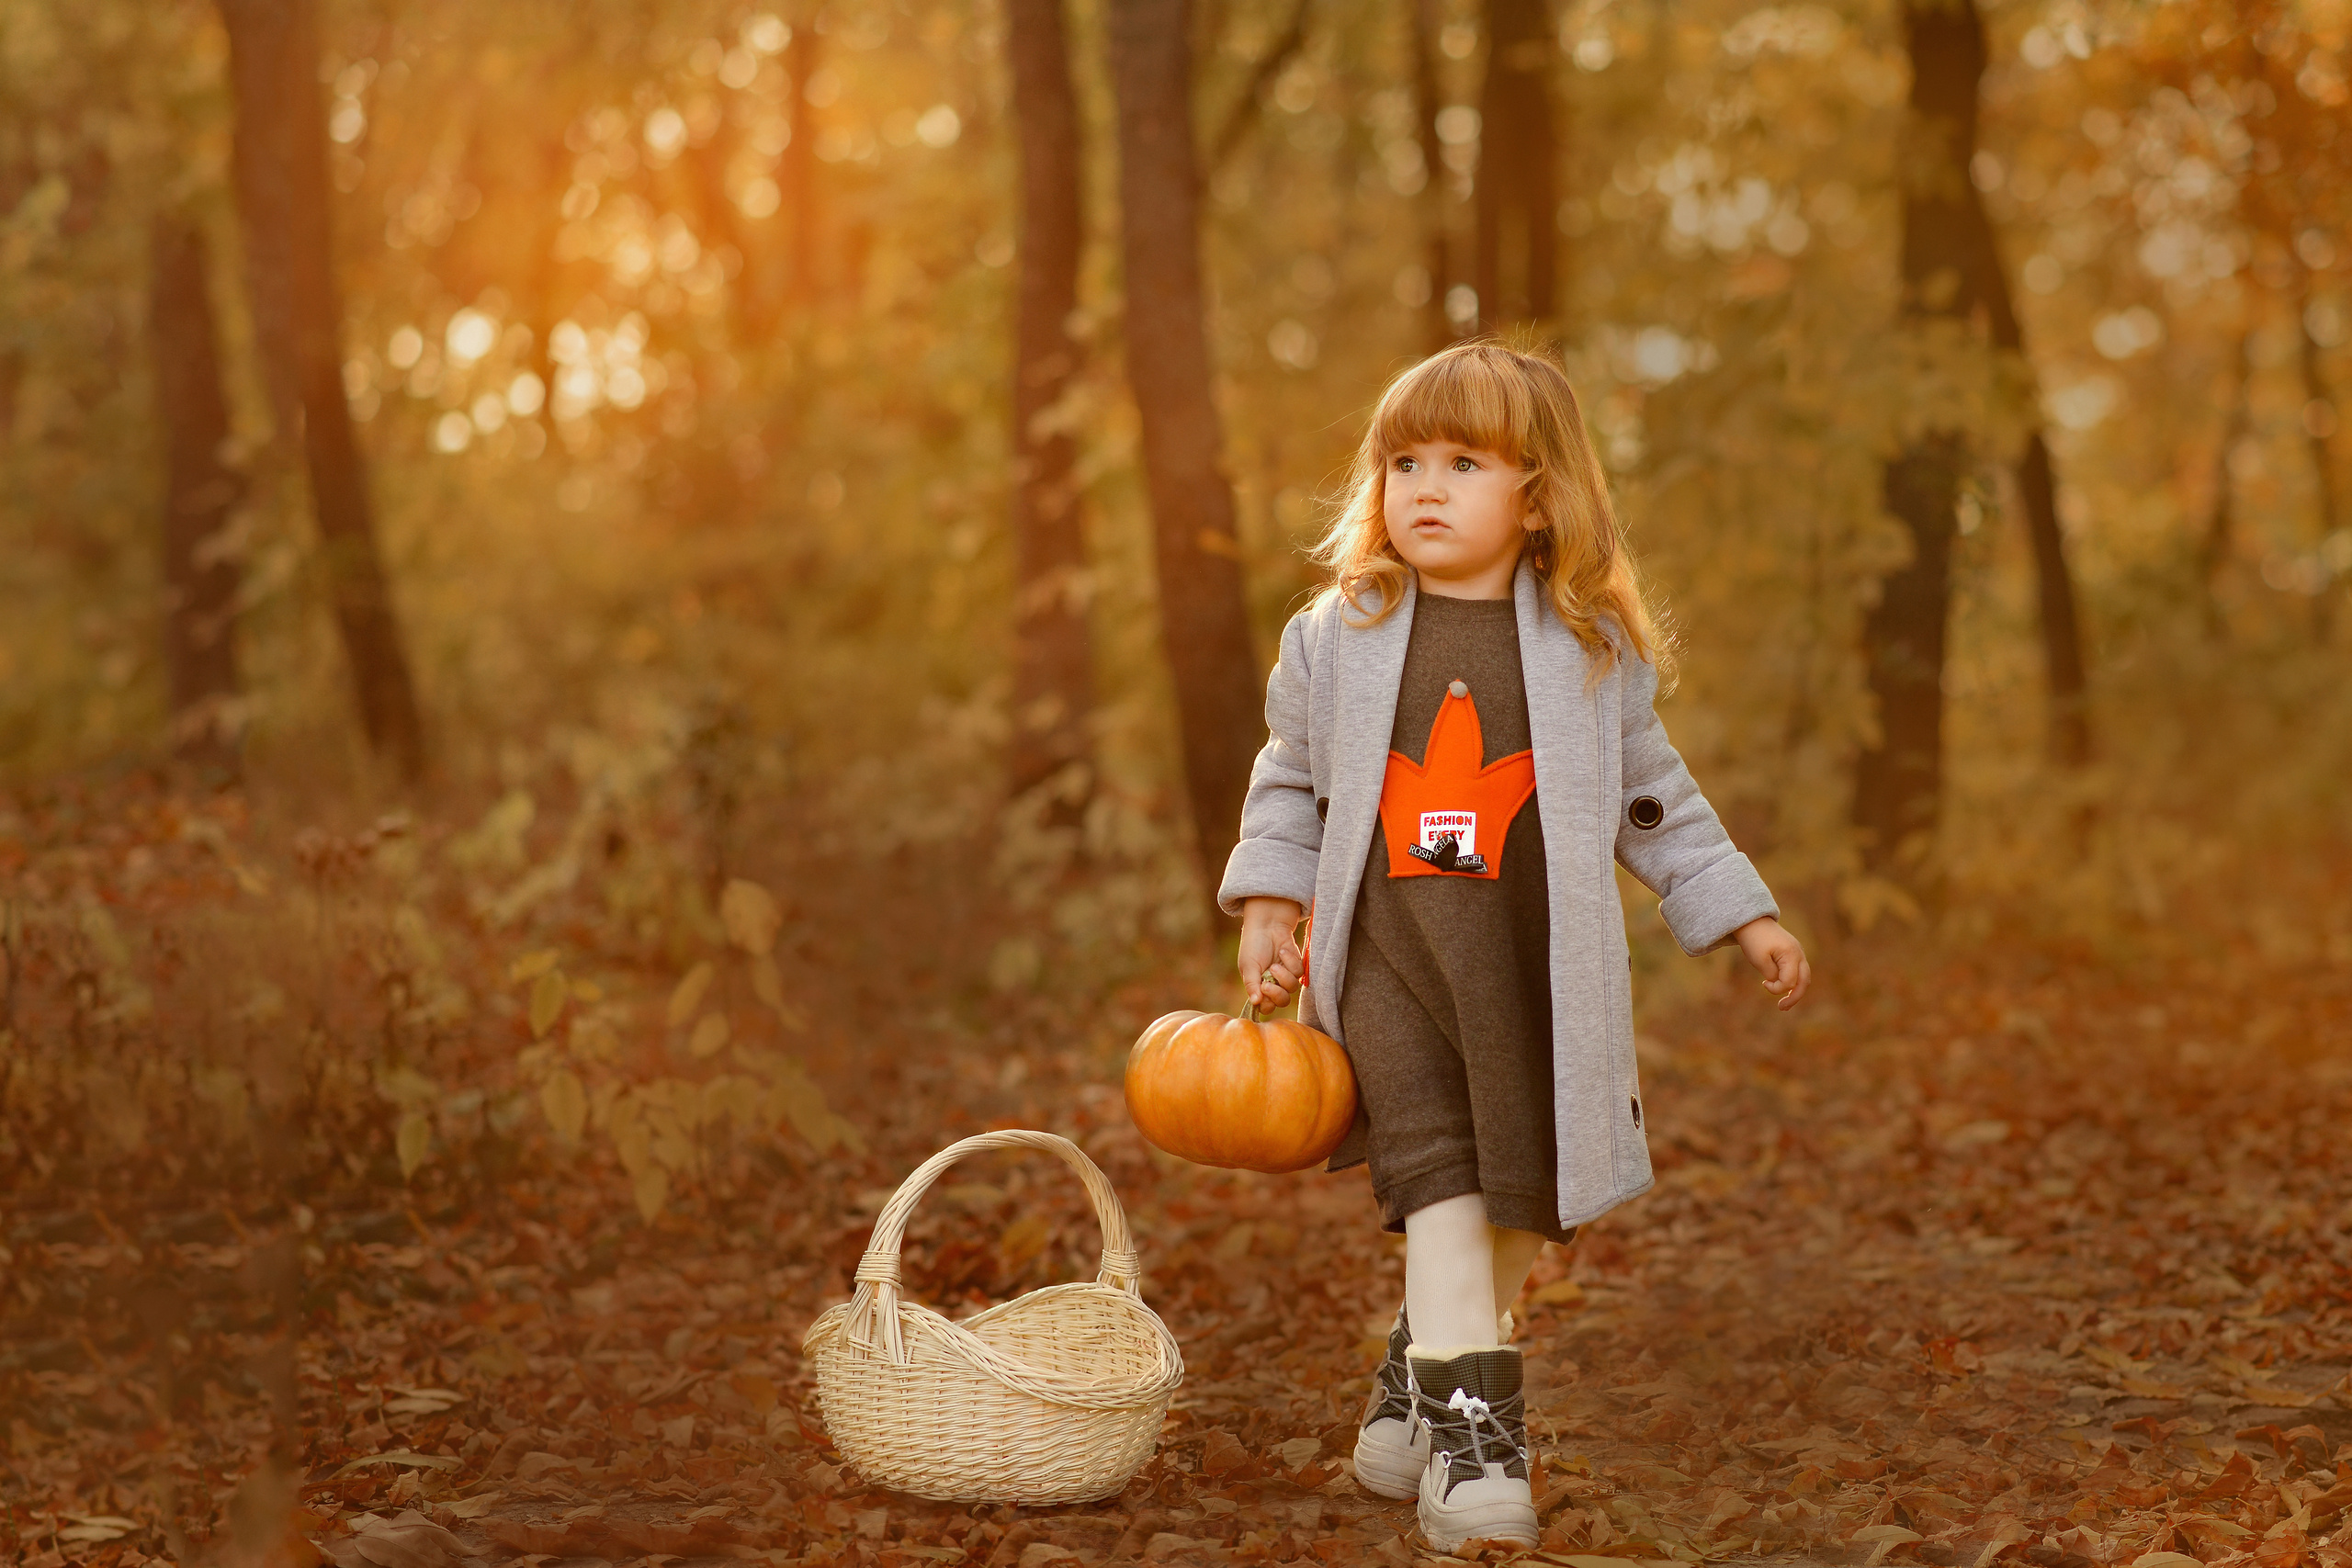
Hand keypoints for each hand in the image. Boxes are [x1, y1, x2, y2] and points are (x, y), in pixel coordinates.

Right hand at [1237, 897, 1305, 1011]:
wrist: (1267, 924)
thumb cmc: (1253, 945)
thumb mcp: (1248, 965)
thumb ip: (1252, 985)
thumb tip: (1255, 1003)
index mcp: (1259, 987)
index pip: (1266, 1007)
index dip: (1267, 1004)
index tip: (1263, 991)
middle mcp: (1274, 984)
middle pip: (1282, 1001)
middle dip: (1277, 994)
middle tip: (1268, 983)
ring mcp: (1286, 976)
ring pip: (1292, 987)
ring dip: (1283, 976)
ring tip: (1274, 964)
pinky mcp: (1297, 966)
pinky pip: (1299, 973)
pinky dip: (1290, 962)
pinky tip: (1282, 951)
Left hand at [1734, 916, 1809, 1010]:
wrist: (1752, 921)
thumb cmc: (1754, 940)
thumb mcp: (1759, 960)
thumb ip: (1773, 975)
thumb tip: (1783, 985)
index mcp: (1792, 954)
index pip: (1790, 981)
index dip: (1777, 988)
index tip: (1763, 984)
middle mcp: (1799, 954)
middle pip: (1804, 981)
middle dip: (1794, 997)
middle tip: (1782, 1008)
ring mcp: (1798, 953)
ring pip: (1804, 977)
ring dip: (1796, 991)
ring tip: (1784, 1005)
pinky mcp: (1793, 953)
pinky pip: (1798, 971)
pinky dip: (1794, 982)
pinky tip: (1784, 990)